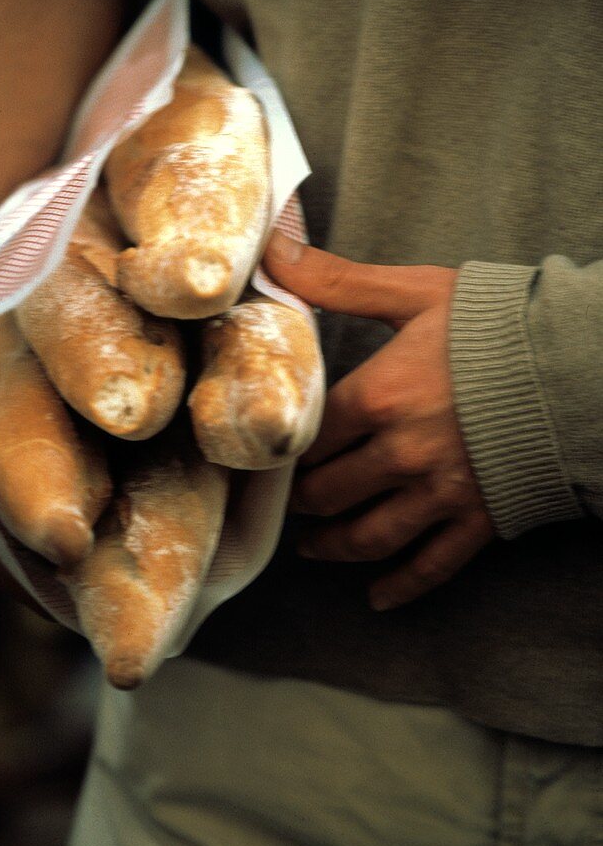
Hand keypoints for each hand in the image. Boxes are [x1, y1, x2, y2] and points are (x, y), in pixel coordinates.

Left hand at [263, 232, 494, 609]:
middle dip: (306, 499)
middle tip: (293, 500)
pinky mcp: (480, 519)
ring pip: (370, 536)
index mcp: (379, 398)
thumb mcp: (416, 292)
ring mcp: (442, 493)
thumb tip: (274, 247)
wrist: (585, 364)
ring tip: (314, 548)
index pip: (311, 437)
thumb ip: (338, 279)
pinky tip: (379, 597)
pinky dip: (402, 585)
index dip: (289, 449)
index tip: (275, 455)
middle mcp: (402, 455)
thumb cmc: (501, 323)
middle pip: (330, 492)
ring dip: (335, 547)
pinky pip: (433, 565)